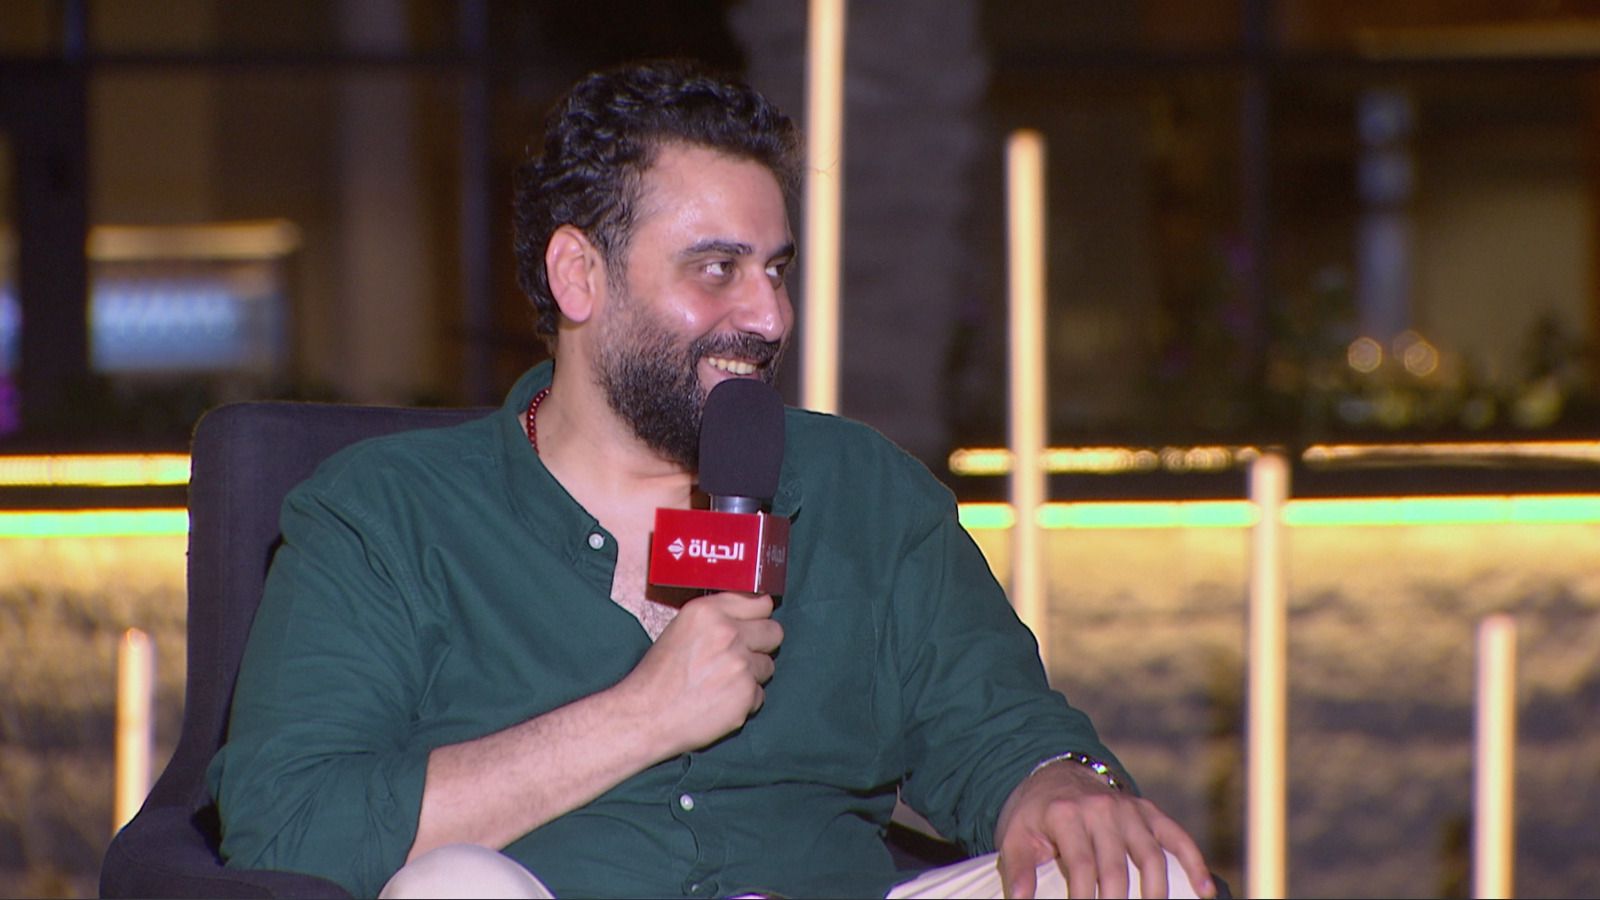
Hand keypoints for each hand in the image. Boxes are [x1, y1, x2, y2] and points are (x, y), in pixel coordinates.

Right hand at [619, 592, 782, 755]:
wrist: (646, 716)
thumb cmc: (658, 676)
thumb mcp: (681, 628)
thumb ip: (716, 617)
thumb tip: (749, 615)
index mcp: (708, 611)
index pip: (760, 602)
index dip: (758, 616)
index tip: (755, 624)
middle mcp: (728, 633)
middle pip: (774, 632)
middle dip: (762, 644)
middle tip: (741, 656)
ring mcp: (740, 664)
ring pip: (768, 665)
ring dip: (752, 675)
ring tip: (722, 683)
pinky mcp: (746, 694)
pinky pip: (760, 694)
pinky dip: (744, 700)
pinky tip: (721, 702)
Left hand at [995, 760, 1214, 898]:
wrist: (1054, 775)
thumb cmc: (1035, 815)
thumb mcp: (1015, 837)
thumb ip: (1017, 870)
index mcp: (1066, 814)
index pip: (1082, 867)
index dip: (1084, 899)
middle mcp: (1102, 810)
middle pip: (1117, 868)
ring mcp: (1129, 810)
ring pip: (1151, 857)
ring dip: (1155, 893)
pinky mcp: (1148, 812)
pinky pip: (1177, 837)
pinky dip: (1195, 863)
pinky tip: (1206, 891)